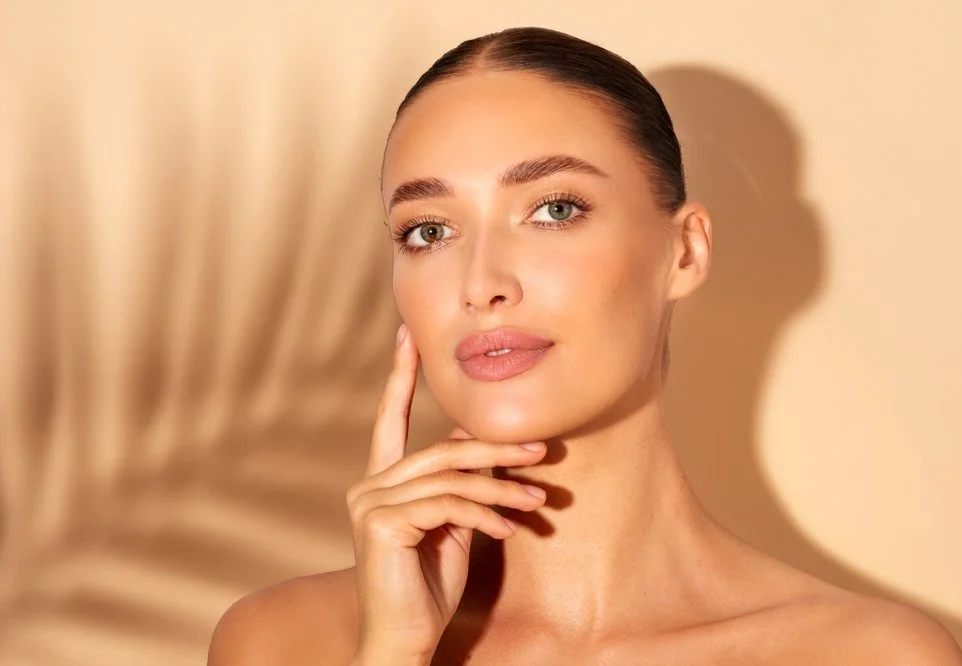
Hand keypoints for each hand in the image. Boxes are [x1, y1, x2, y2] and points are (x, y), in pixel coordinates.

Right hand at [347, 323, 547, 662]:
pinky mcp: (381, 523)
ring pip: (451, 476)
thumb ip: (459, 484)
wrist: (405, 640)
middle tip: (541, 449)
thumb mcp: (452, 525)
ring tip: (539, 500)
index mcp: (381, 481)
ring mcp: (370, 503)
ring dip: (503, 488)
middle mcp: (368, 486)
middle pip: (443, 450)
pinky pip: (448, 504)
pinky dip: (485, 514)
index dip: (400, 376)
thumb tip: (482, 440)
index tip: (407, 334)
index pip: (391, 419)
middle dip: (496, 448)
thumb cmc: (429, 586)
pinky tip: (508, 530)